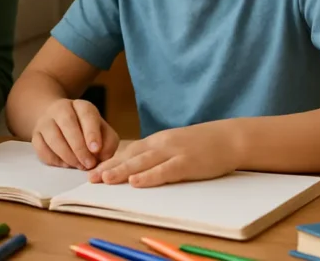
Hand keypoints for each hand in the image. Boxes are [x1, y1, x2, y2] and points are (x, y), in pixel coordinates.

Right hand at [32, 98, 119, 170]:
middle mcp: (62, 109)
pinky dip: (54, 159)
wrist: (60, 122)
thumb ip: (108, 143)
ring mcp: (46, 121)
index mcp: (81, 106)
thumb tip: (101, 156)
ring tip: (79, 166)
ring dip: (67, 155)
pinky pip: (41, 148)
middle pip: (68, 124)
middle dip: (79, 147)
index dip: (91, 132)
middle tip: (88, 164)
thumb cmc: (87, 131)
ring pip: (53, 137)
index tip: (96, 150)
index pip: (87, 114)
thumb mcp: (103, 132)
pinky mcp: (35, 135)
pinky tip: (65, 165)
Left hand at [89, 121, 240, 186]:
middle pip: (131, 156)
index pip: (129, 151)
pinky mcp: (187, 162)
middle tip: (90, 178)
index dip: (110, 160)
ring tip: (105, 179)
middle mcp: (162, 144)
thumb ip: (156, 153)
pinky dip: (150, 176)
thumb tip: (136, 165)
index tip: (93, 169)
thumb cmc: (202, 144)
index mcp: (158, 140)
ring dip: (122, 171)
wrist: (229, 138)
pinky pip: (165, 170)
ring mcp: (174, 152)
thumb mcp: (174, 145)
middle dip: (109, 167)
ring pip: (143, 162)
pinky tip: (136, 182)